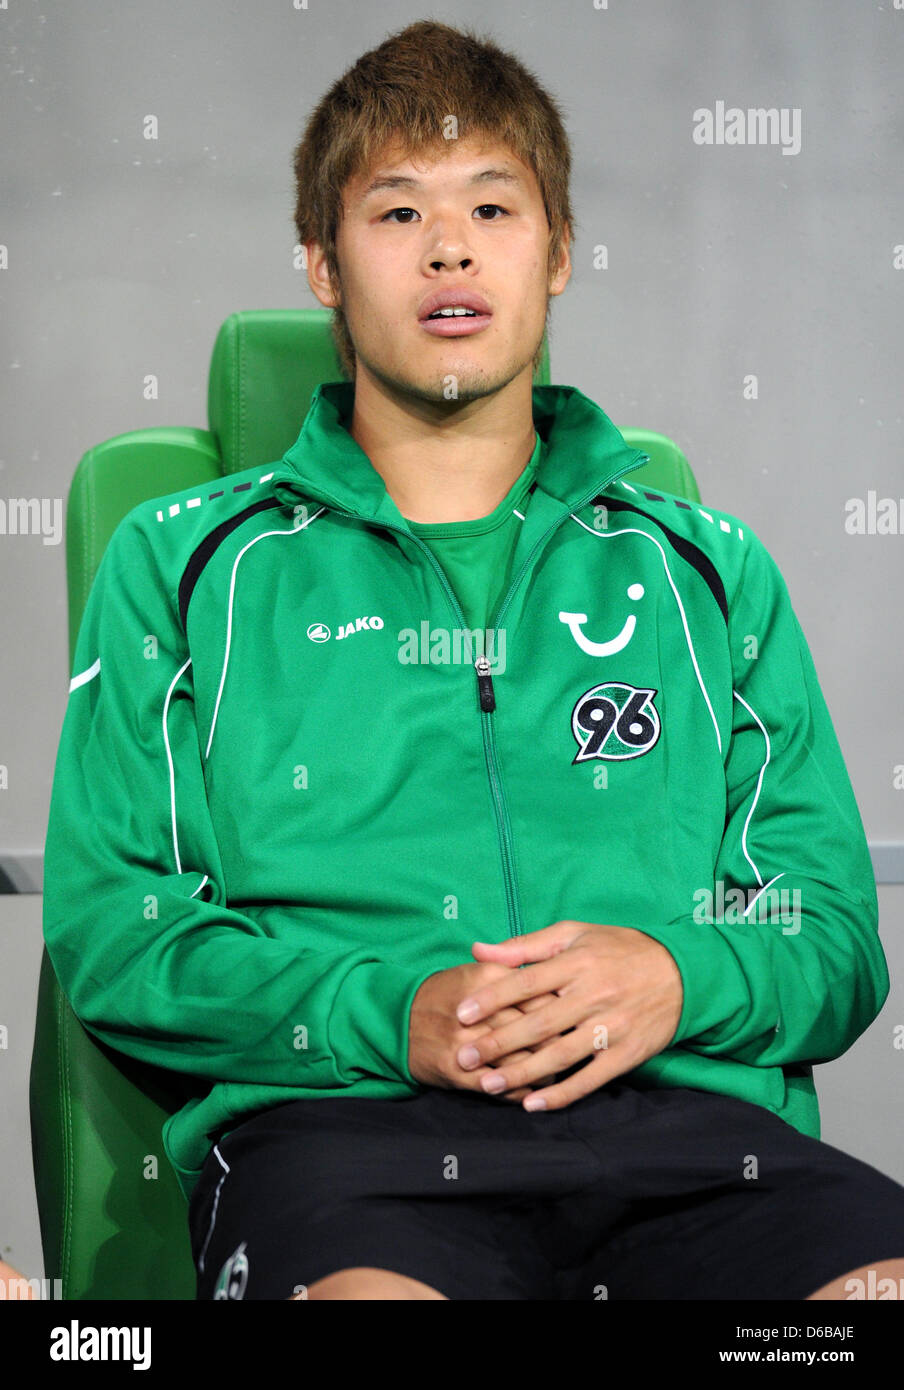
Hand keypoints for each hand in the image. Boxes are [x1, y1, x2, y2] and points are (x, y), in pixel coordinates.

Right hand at [408, 961, 559, 1097]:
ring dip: (544, 1070)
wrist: (396, 1018)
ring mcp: (465, 1043)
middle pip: (533, 1028)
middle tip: (574, 1046)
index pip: (538, 992)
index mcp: (485, 978)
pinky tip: (532, 1089)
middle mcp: (477, 1010)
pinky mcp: (455, 1071)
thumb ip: (514, 972)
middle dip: (559, 1040)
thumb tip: (557, 983)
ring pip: (520, 1062)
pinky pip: (498, 1086)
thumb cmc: (447, 993)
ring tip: (557, 1070)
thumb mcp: (476, 971)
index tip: (575, 1012)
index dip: (561, 1005)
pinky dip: (519, 1090)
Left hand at [452, 921, 683, 1110]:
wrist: (681, 973)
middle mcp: (593, 995)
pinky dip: (561, 1094)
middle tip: (463, 1056)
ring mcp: (611, 1027)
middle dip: (497, 1042)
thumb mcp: (574, 935)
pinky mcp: (626, 1053)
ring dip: (521, 1073)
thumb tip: (479, 950)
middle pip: (537, 1023)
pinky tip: (533, 1104)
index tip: (461, 1013)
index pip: (525, 982)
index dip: (491, 999)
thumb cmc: (619, 949)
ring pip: (559, 1055)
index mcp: (577, 963)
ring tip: (487, 1084)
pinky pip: (590, 1079)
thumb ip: (525, 946)